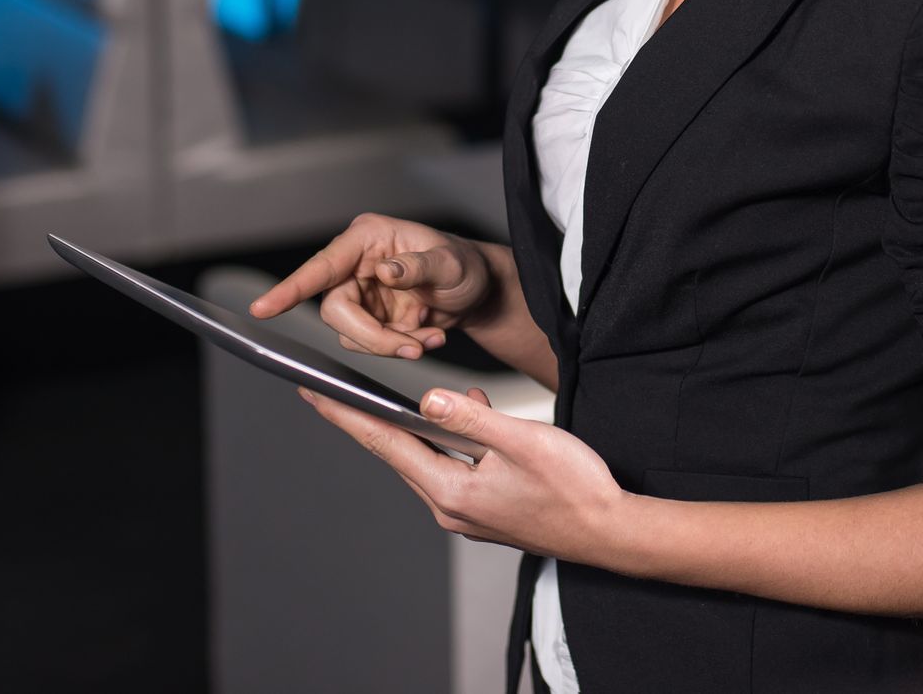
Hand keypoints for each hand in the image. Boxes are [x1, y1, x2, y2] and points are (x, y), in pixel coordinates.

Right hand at [247, 213, 495, 359]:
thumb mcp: (450, 263)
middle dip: (372, 337)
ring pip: (350, 333)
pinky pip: (367, 344)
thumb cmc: (464, 266)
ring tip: (429, 337)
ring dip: (390, 345)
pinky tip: (427, 336)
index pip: (322, 265)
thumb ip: (418, 267)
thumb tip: (386, 271)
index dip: (290, 288)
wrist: (478, 291)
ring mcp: (360, 293)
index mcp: (368, 239)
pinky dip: (398, 348)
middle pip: (336, 311)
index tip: (262, 309)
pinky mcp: (368, 317)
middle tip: (412, 348)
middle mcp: (356, 264)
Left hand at [297, 384, 631, 563]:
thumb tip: (427, 398)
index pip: (386, 444)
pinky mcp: (484, 512)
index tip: (313, 393)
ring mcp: (467, 514)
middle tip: (336, 390)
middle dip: (371, 419)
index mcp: (451, 492)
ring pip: (429, 460)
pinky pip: (452, 470)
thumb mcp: (522, 439)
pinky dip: (452, 443)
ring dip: (426, 429)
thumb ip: (471, 418)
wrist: (610, 532)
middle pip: (399, 454)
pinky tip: (474, 423)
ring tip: (446, 402)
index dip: (346, 415)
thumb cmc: (574, 488)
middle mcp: (450, 509)